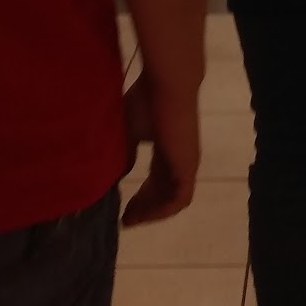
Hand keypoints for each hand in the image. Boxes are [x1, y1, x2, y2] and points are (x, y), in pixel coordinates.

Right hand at [121, 77, 200, 226]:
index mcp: (167, 150)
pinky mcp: (188, 166)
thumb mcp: (129, 131)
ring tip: (131, 219)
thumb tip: (116, 175)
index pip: (156, 179)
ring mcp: (186, 164)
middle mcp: (179, 160)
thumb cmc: (147, 101)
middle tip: (124, 219)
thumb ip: (125, 153)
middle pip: (163, 193)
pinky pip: (179, 199)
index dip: (140, 196)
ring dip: (151, 212)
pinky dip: (162, 211)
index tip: (122, 209)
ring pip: (171, 199)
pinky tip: (143, 215)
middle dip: (143, 208)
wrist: (167, 85)